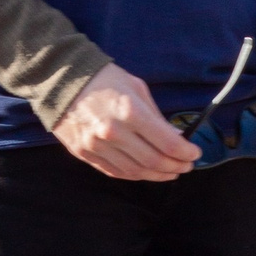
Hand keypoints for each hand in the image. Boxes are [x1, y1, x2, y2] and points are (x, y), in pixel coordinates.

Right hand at [54, 62, 199, 181]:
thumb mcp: (136, 88)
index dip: (185, 152)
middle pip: (153, 161)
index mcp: (130, 112)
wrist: (61, 81)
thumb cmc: (103, 79)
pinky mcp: (85, 154)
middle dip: (175, 166)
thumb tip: (174, 137)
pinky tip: (146, 172)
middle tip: (186, 166)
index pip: (167, 143)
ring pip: (135, 171)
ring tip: (170, 172)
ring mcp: (97, 146)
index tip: (194, 154)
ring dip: (157, 175)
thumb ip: (155, 116)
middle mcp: (114, 132)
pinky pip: (115, 172)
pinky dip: (135, 175)